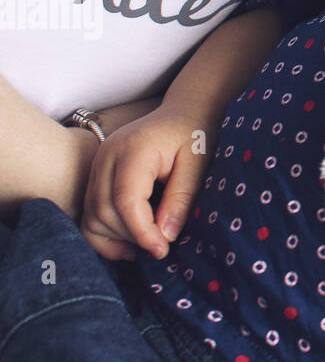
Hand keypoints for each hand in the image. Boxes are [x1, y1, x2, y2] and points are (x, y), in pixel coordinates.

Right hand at [79, 106, 211, 260]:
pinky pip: (89, 213)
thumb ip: (180, 199)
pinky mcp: (96, 175)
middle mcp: (107, 156)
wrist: (183, 111)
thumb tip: (164, 237)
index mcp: (134, 149)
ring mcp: (97, 165)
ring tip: (147, 245)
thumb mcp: (197, 164)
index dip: (141, 232)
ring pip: (92, 216)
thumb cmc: (193, 135)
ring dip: (116, 238)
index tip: (162, 250)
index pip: (125, 200)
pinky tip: (129, 243)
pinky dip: (104, 233)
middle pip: (104, 211)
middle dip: (131, 237)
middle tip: (160, 247)